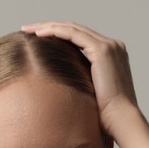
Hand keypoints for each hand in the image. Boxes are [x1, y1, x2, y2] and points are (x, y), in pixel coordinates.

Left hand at [20, 21, 139, 137]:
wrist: (120, 121)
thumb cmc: (106, 116)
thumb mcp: (91, 94)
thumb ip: (81, 82)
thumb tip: (62, 86)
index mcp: (111, 54)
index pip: (80, 38)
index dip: (59, 35)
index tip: (38, 38)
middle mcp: (112, 46)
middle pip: (75, 29)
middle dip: (50, 27)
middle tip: (28, 29)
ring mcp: (108, 46)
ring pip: (72, 28)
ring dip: (49, 27)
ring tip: (28, 29)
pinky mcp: (102, 50)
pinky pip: (73, 34)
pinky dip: (55, 32)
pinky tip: (39, 34)